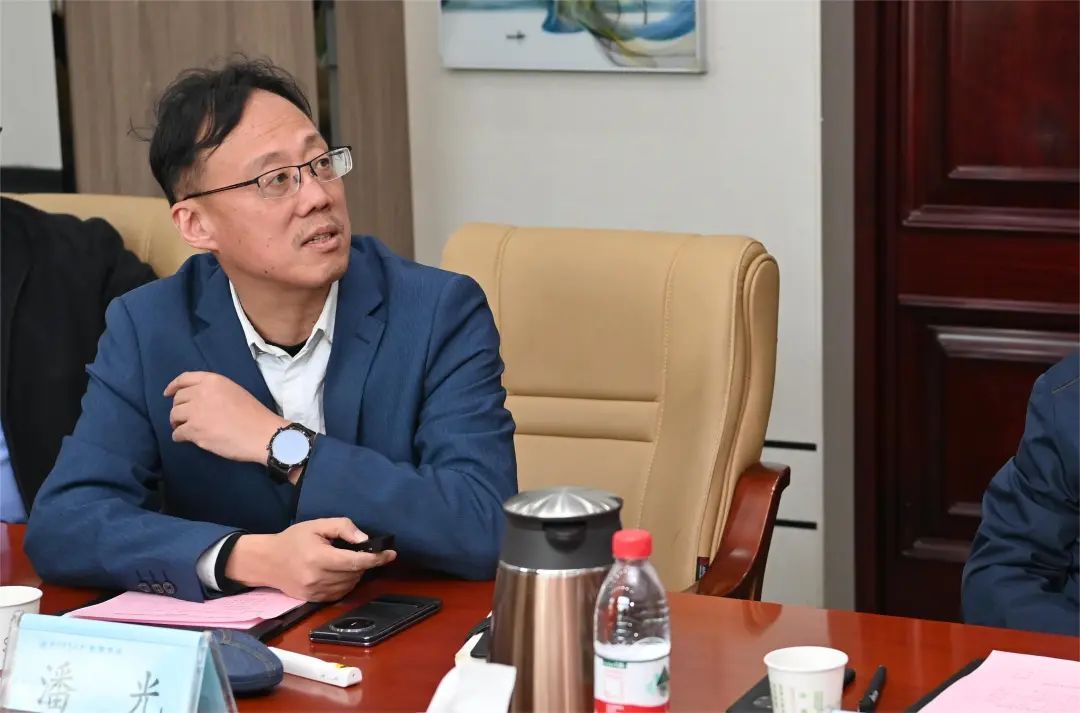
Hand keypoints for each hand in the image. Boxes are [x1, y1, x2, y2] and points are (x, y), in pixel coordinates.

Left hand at [165, 371, 286, 463]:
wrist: (262, 434)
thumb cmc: (253, 414)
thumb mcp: (234, 391)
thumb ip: (214, 391)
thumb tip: (196, 400)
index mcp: (212, 381)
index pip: (184, 379)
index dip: (173, 386)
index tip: (168, 393)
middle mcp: (200, 393)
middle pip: (178, 399)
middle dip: (178, 409)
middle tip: (184, 418)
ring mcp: (196, 412)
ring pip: (174, 416)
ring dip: (177, 423)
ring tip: (184, 429)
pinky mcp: (194, 430)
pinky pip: (177, 433)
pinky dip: (179, 437)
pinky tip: (186, 439)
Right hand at [225, 519, 396, 600]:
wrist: (267, 561)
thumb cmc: (293, 540)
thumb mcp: (317, 525)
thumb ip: (342, 527)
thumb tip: (364, 539)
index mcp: (319, 558)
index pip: (355, 561)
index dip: (376, 558)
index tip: (391, 554)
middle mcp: (318, 578)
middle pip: (355, 574)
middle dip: (365, 563)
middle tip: (362, 552)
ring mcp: (315, 592)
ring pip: (350, 585)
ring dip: (357, 574)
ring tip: (348, 561)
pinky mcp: (314, 600)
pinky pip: (340, 594)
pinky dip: (347, 583)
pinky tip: (340, 572)